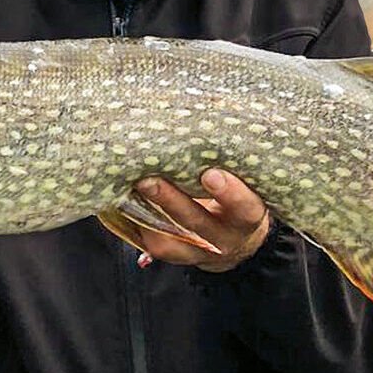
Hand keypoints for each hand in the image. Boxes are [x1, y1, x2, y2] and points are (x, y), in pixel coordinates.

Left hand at [131, 169, 271, 273]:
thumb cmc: (238, 197)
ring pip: (171, 238)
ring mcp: (199, 251)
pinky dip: (138, 223)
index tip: (211, 174)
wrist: (235, 240)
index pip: (245, 207)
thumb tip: (207, 116)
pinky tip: (124, 202)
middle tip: (149, 179)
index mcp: (247, 217)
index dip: (230, 193)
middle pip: (197, 222)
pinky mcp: (175, 255)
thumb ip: (227, 162)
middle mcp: (224, 238)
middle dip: (171, 200)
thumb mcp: (245, 182)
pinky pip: (154, 244)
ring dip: (147, 214)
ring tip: (129, 189)